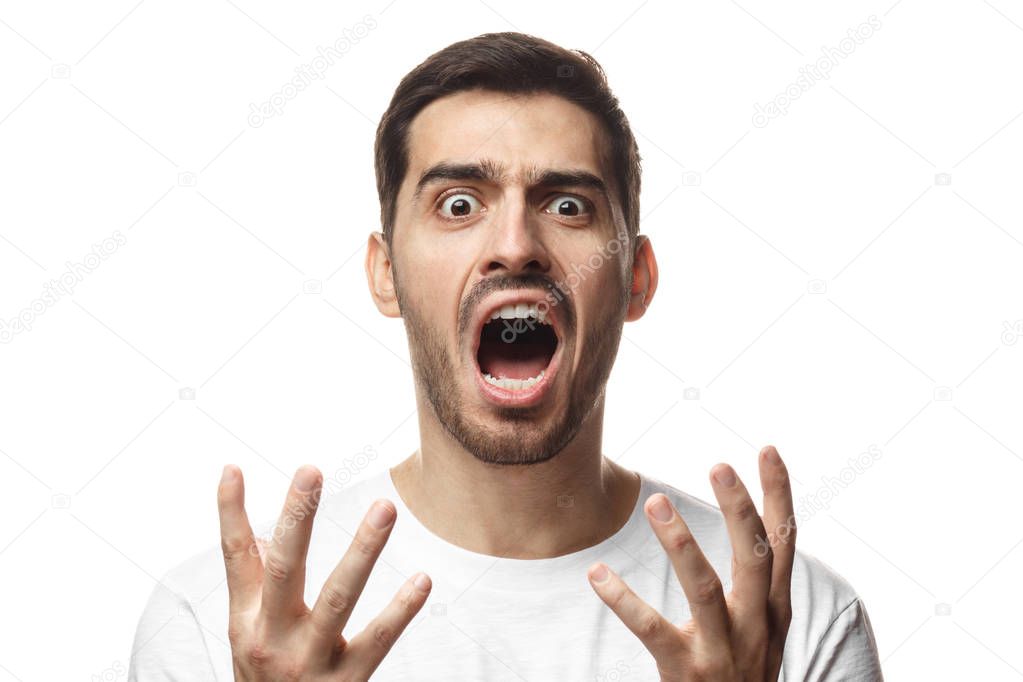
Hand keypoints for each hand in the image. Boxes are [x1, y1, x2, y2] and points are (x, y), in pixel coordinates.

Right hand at [218, 464, 431, 680]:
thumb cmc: (265, 679)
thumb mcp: (249, 634)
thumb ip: (255, 585)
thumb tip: (265, 531)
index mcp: (246, 621)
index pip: (234, 558)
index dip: (230, 513)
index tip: (234, 466)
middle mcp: (271, 639)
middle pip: (284, 569)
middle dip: (297, 518)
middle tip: (311, 470)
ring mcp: (309, 663)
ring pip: (337, 599)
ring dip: (363, 550)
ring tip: (385, 507)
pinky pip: (378, 642)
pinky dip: (401, 611)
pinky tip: (422, 579)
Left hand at [588, 445, 794, 680]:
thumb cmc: (743, 675)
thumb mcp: (763, 629)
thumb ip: (757, 584)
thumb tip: (749, 522)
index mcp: (774, 609)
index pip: (782, 543)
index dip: (778, 495)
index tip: (767, 450)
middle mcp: (755, 626)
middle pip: (753, 557)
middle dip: (739, 509)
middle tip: (718, 465)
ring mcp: (723, 650)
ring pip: (705, 588)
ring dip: (680, 542)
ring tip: (655, 502)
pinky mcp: (687, 672)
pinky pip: (651, 630)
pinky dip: (623, 600)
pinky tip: (598, 574)